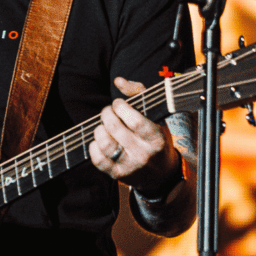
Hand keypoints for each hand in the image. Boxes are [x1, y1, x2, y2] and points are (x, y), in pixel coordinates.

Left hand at [89, 76, 180, 191]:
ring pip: (106, 145)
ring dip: (99, 130)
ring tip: (103, 126)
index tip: (118, 103)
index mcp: (156, 138)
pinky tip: (99, 140)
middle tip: (108, 111)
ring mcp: (130, 166)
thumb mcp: (156, 115)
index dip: (121, 108)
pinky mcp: (118, 175)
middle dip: (107, 114)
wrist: (162, 174)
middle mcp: (144, 154)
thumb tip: (118, 80)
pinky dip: (94, 146)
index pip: (136, 121)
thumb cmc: (157, 137)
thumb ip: (139, 93)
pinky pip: (98, 160)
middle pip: (116, 130)